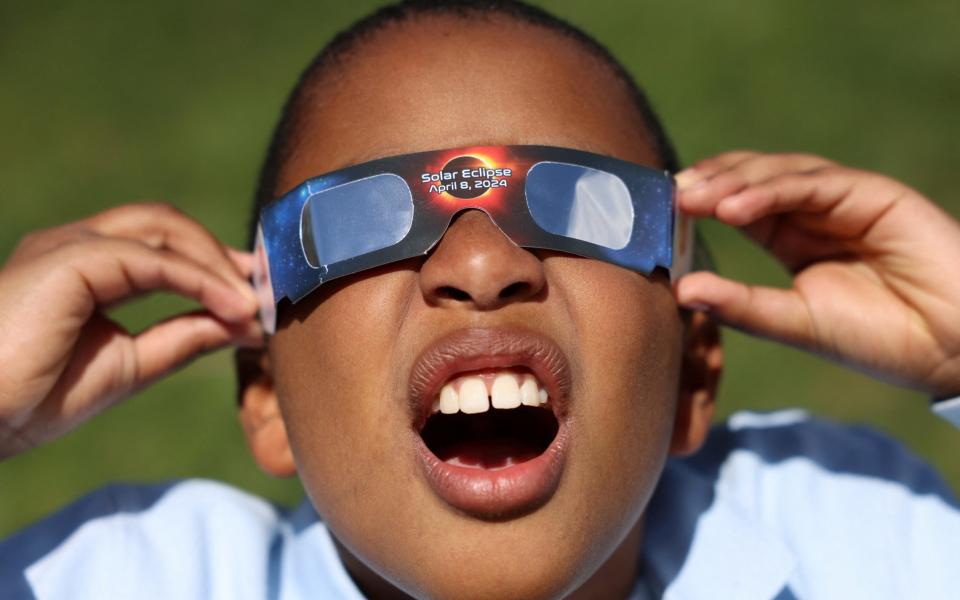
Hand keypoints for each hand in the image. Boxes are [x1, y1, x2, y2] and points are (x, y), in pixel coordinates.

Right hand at [0, 203, 261, 457]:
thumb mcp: (129, 365)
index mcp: (86, 266)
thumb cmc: (33, 397)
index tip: (257, 293)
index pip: (164, 244)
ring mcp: (70, 246)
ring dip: (218, 264)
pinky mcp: (69, 259)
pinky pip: (152, 259)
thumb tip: (240, 321)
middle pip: (168, 224)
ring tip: (255, 302)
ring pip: (164, 231)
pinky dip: (200, 280)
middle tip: (268, 287)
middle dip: (224, 253)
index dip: (216, 263)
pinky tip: (232, 307)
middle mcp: (77, 245)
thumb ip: (182, 337)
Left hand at [674, 151, 959, 396]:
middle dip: (707, 185)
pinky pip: (814, 183)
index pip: (735, 206)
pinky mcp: (872, 194)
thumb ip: (743, 305)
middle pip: (749, 180)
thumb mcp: (797, 323)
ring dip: (733, 182)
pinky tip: (734, 206)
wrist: (950, 348)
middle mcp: (812, 212)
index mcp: (791, 238)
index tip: (656, 214)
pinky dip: (771, 190)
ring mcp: (842, 199)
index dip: (697, 204)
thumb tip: (681, 289)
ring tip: (694, 198)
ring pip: (777, 173)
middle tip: (667, 198)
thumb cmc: (878, 338)